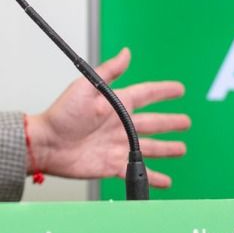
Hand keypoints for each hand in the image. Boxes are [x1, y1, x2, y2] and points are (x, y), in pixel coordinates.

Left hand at [25, 48, 186, 187]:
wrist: (47, 145)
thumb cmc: (61, 115)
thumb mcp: (86, 87)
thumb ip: (109, 72)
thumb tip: (127, 52)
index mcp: (116, 104)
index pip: (147, 95)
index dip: (164, 92)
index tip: (179, 89)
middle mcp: (120, 125)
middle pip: (154, 123)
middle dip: (170, 122)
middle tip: (186, 122)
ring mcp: (118, 145)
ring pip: (150, 147)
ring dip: (167, 148)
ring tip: (181, 149)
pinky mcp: (113, 165)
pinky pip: (137, 170)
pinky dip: (154, 176)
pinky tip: (165, 180)